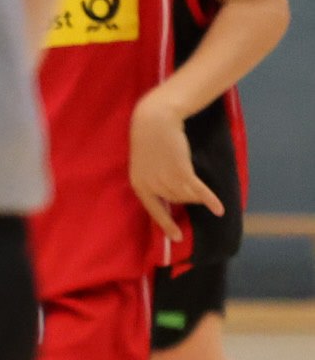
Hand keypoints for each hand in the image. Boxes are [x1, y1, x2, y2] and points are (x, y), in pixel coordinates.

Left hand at [127, 93, 216, 241]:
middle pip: (177, 201)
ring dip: (196, 191)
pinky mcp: (181, 172)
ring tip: (193, 176)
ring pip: (188, 196)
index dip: (167, 225)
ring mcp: (166, 180)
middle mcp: (152, 186)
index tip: (178, 238)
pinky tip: (220, 210)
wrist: (154, 120)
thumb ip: (154, 180)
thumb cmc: (150, 141)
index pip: (155, 211)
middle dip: (186, 195)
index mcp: (139, 186)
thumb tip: (171, 198)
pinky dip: (210, 201)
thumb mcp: (145, 164)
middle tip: (186, 177)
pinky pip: (198, 192)